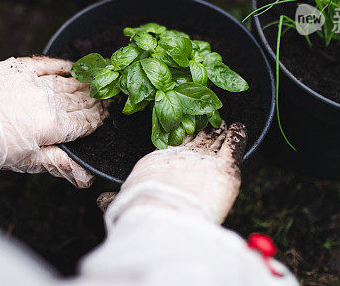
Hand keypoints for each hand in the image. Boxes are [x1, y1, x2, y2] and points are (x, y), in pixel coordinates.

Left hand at [0, 56, 106, 187]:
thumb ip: (58, 164)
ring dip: (83, 83)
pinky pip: (45, 62)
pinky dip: (60, 64)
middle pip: (79, 99)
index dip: (98, 119)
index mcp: (51, 126)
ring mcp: (30, 81)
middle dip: (95, 101)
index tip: (107, 116)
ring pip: (66, 81)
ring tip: (94, 84)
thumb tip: (87, 177)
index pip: (85, 121)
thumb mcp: (22, 163)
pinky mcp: (14, 67)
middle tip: (106, 99)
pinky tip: (70, 66)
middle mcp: (45, 100)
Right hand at [99, 122, 247, 223]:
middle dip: (199, 128)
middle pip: (193, 136)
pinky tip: (239, 128)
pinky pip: (234, 144)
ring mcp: (204, 159)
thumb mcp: (124, 201)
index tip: (182, 129)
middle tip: (205, 121)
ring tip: (221, 123)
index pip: (172, 143)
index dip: (179, 137)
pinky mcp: (225, 167)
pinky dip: (237, 135)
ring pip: (213, 137)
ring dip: (217, 130)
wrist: (159, 217)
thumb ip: (116, 198)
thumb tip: (100, 199)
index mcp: (158, 160)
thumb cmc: (139, 211)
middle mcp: (181, 155)